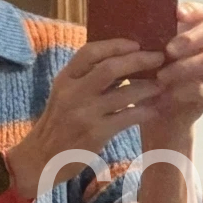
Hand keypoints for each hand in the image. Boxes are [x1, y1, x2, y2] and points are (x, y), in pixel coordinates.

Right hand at [9, 39, 164, 197]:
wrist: (42, 158)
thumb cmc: (58, 123)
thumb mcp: (64, 94)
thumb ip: (86, 78)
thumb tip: (121, 60)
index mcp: (65, 79)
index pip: (90, 52)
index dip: (116, 45)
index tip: (136, 43)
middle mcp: (73, 93)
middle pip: (110, 68)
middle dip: (139, 60)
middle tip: (159, 58)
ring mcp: (84, 114)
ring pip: (124, 93)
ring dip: (147, 87)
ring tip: (160, 85)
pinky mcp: (95, 133)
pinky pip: (127, 117)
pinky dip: (144, 112)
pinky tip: (154, 110)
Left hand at [144, 2, 202, 147]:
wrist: (152, 116)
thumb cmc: (144, 81)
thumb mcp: (138, 60)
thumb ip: (139, 43)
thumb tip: (119, 24)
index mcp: (186, 34)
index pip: (199, 14)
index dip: (192, 11)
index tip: (178, 14)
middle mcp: (202, 49)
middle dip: (189, 39)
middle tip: (169, 50)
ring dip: (184, 67)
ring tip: (161, 76)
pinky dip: (185, 92)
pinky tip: (168, 95)